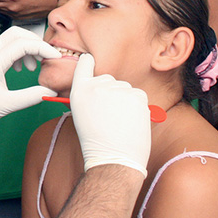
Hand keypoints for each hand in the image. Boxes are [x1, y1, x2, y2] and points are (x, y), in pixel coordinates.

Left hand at [0, 26, 59, 140]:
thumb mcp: (6, 106)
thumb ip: (30, 97)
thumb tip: (50, 91)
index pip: (24, 44)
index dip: (43, 48)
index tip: (57, 58)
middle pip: (17, 33)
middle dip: (36, 42)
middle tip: (46, 58)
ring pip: (11, 38)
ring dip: (27, 47)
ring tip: (34, 67)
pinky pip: (5, 47)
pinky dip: (18, 52)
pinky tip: (21, 68)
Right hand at [70, 54, 150, 176]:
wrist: (112, 157)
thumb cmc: (97, 140)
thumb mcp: (82, 113)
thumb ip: (90, 96)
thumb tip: (104, 88)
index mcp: (80, 90)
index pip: (84, 65)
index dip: (88, 62)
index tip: (90, 60)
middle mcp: (97, 85)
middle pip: (108, 79)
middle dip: (111, 91)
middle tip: (109, 114)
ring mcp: (117, 89)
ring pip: (124, 88)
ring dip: (125, 100)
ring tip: (120, 121)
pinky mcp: (136, 95)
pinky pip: (138, 95)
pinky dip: (137, 106)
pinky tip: (130, 120)